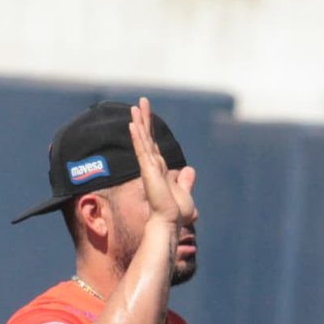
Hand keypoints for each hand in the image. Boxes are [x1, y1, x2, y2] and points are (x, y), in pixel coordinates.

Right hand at [128, 97, 193, 229]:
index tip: (147, 115)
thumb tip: (189, 170)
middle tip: (141, 101)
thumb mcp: (185, 193)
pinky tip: (133, 125)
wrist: (169, 222)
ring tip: (135, 106)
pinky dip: (138, 137)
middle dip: (144, 119)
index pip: (154, 145)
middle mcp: (152, 166)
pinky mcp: (148, 171)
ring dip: (140, 122)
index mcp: (160, 170)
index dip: (150, 130)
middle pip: (147, 137)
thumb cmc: (175, 213)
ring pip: (143, 140)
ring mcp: (149, 168)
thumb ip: (185, 181)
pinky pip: (142, 150)